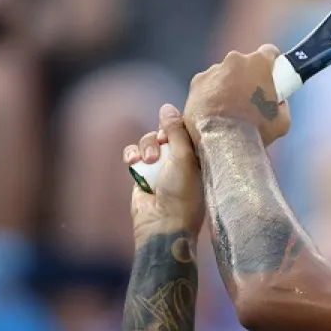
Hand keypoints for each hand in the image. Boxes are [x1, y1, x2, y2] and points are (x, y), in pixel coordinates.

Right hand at [127, 104, 205, 239]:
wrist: (162, 224)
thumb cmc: (182, 193)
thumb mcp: (184, 158)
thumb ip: (176, 131)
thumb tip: (166, 106)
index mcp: (199, 156)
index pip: (187, 130)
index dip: (178, 125)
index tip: (173, 127)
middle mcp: (180, 160)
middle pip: (165, 133)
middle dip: (159, 138)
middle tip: (159, 152)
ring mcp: (160, 167)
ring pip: (148, 141)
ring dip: (145, 146)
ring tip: (147, 161)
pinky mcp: (142, 174)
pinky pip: (134, 154)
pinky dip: (132, 154)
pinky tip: (132, 161)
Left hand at [182, 44, 290, 147]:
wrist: (222, 144)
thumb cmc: (255, 131)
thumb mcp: (282, 121)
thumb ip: (282, 105)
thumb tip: (278, 102)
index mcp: (258, 63)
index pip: (269, 51)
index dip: (272, 63)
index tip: (272, 74)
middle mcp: (234, 61)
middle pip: (244, 63)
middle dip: (247, 77)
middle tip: (250, 99)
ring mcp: (212, 71)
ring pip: (224, 74)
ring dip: (228, 85)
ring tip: (230, 110)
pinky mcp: (196, 83)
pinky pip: (208, 85)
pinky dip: (212, 95)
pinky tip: (215, 112)